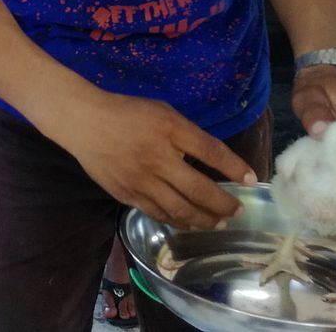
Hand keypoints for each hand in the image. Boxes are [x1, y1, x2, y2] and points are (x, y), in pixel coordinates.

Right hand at [56, 90, 256, 229]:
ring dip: (204, 220)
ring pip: (180, 210)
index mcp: (169, 130)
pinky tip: (188, 221)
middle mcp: (157, 158)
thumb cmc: (128, 113)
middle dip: (224, 204)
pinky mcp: (127, 195)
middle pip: (199, 190)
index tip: (250, 179)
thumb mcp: (163, 112)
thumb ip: (187, 134)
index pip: (211, 151)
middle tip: (237, 211)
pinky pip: (158, 214)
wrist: (84, 122)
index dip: (234, 167)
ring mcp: (141, 180)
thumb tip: (213, 160)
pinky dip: (177, 220)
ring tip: (218, 223)